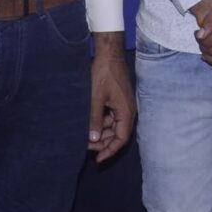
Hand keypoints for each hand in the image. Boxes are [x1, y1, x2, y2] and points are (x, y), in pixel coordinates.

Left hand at [88, 33, 135, 163]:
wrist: (109, 53)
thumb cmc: (104, 73)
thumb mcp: (96, 98)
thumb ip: (94, 119)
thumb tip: (92, 140)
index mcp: (126, 112)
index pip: (121, 139)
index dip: (109, 151)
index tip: (98, 159)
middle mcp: (128, 111)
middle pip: (117, 134)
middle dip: (102, 142)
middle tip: (86, 146)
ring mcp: (123, 105)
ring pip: (113, 126)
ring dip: (100, 132)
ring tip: (84, 135)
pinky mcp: (118, 100)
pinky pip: (110, 116)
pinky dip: (100, 121)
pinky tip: (88, 123)